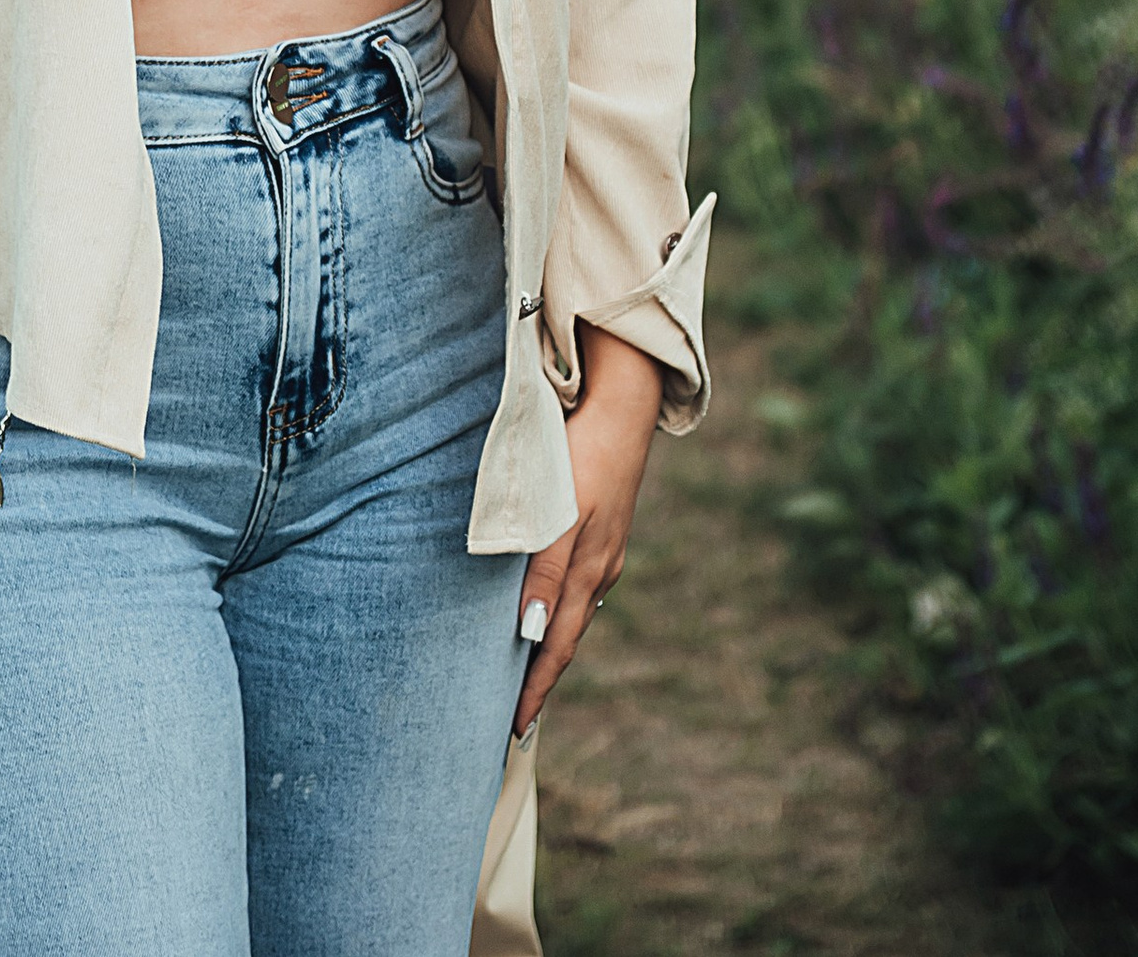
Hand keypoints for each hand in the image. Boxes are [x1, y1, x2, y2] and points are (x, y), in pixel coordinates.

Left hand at [512, 326, 661, 740]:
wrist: (624, 407)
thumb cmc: (582, 457)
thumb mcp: (560, 516)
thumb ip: (544, 573)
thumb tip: (529, 633)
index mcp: (586, 572)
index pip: (553, 647)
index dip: (535, 689)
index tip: (514, 729)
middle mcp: (598, 571)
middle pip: (565, 638)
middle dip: (541, 680)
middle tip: (516, 720)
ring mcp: (604, 552)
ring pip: (573, 615)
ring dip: (550, 649)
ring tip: (528, 678)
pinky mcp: (604, 531)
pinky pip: (578, 588)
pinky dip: (560, 613)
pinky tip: (548, 614)